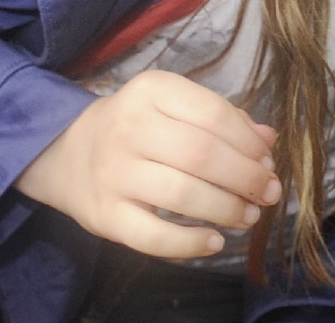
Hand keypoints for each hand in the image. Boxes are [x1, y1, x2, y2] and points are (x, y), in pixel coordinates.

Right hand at [15, 70, 282, 258]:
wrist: (65, 153)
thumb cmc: (133, 127)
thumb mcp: (170, 106)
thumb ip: (220, 119)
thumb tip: (269, 140)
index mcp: (149, 90)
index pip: (213, 114)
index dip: (249, 142)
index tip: (268, 161)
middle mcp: (129, 127)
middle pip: (202, 155)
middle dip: (246, 178)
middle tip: (269, 194)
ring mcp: (114, 173)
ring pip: (183, 196)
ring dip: (227, 210)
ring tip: (248, 216)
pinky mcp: (105, 215)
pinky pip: (155, 237)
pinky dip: (192, 244)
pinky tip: (215, 241)